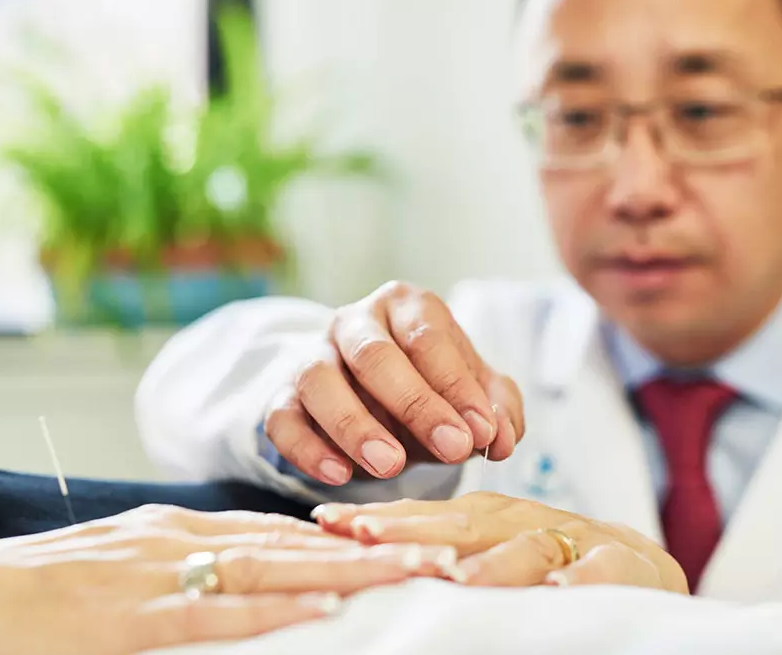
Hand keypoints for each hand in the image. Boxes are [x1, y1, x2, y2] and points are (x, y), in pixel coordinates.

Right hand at [0, 505, 458, 654]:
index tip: (413, 542)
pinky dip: (280, 607)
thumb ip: (185, 572)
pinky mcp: (138, 616)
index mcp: (180, 529)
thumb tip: (247, 583)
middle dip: (378, 549)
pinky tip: (329, 605)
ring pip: (278, 567)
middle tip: (449, 552)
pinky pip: (221, 612)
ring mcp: (162, 574)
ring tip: (421, 573)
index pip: (284, 530)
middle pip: (300, 543)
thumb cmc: (38, 596)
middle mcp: (183, 539)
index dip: (353, 539)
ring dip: (356, 572)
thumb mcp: (122, 569)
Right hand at [264, 282, 524, 484]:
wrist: (367, 399)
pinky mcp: (280, 397)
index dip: (457, 385)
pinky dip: (307, 449)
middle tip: (452, 448)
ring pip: (319, 381)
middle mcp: (354, 322)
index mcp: (405, 307)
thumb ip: (495, 410)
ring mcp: (311, 357)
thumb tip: (500, 439)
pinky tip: (339, 475)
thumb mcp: (469, 393)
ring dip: (355, 426)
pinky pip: (282, 420)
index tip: (481, 432)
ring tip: (392, 467)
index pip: (429, 337)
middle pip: (375, 355)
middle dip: (416, 404)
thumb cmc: (427, 388)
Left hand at [311, 493, 688, 593]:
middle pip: (466, 521)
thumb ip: (447, 561)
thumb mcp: (497, 563)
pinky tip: (559, 588)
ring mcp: (579, 540)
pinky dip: (582, 577)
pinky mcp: (627, 563)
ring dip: (491, 561)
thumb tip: (369, 569)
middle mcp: (530, 522)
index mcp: (495, 521)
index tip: (329, 523)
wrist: (649, 572)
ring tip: (453, 578)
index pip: (430, 515)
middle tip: (363, 535)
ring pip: (529, 546)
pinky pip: (602, 571)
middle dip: (413, 527)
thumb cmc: (559, 571)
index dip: (381, 517)